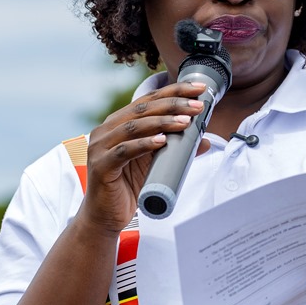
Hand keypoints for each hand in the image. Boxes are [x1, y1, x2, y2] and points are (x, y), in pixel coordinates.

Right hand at [79, 81, 208, 232]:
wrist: (106, 216)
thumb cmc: (128, 186)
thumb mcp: (156, 164)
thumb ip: (176, 150)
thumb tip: (205, 141)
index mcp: (118, 124)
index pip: (148, 101)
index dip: (174, 92)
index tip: (199, 89)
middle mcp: (106, 130)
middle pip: (142, 109)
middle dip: (173, 104)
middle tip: (197, 106)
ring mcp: (100, 147)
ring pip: (133, 127)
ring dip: (161, 122)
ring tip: (185, 122)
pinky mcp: (101, 165)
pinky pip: (124, 151)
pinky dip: (144, 144)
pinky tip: (161, 141)